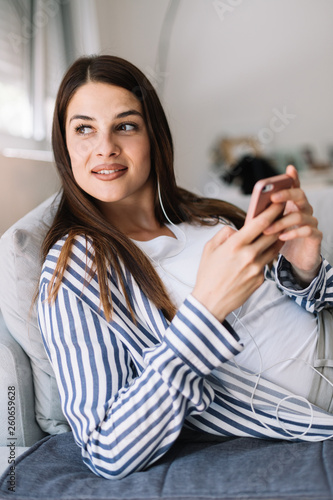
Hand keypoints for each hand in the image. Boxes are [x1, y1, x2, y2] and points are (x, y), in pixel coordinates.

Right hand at [192, 203, 284, 321]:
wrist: (211, 302)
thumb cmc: (208, 275)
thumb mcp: (209, 249)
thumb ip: (224, 234)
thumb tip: (237, 229)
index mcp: (235, 245)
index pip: (259, 223)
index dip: (272, 211)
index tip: (278, 203)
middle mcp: (248, 256)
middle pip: (272, 234)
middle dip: (279, 222)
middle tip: (283, 214)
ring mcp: (256, 268)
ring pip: (273, 248)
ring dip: (276, 239)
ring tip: (276, 232)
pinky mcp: (260, 279)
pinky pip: (267, 263)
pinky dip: (265, 256)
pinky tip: (261, 254)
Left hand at [263, 165, 322, 284]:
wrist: (297, 261)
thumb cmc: (281, 241)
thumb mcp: (271, 227)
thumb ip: (265, 217)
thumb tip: (253, 211)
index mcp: (293, 205)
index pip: (295, 187)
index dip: (293, 178)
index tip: (289, 170)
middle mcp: (305, 210)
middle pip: (300, 195)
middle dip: (286, 194)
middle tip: (273, 197)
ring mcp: (312, 222)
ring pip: (300, 215)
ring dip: (281, 221)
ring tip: (267, 229)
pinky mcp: (316, 236)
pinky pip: (307, 230)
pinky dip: (292, 233)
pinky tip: (281, 237)